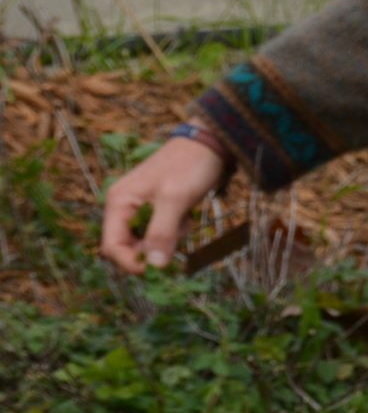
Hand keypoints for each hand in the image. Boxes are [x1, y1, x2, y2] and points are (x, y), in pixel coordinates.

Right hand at [98, 136, 227, 273]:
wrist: (209, 143)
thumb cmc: (190, 166)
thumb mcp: (175, 200)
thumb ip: (161, 233)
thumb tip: (154, 266)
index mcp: (118, 203)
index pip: (112, 247)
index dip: (132, 263)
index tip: (159, 269)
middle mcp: (123, 207)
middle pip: (129, 247)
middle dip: (155, 248)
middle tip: (179, 231)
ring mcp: (139, 208)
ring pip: (148, 242)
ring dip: (169, 238)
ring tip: (184, 218)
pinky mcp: (156, 209)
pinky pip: (161, 232)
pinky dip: (176, 230)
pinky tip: (187, 214)